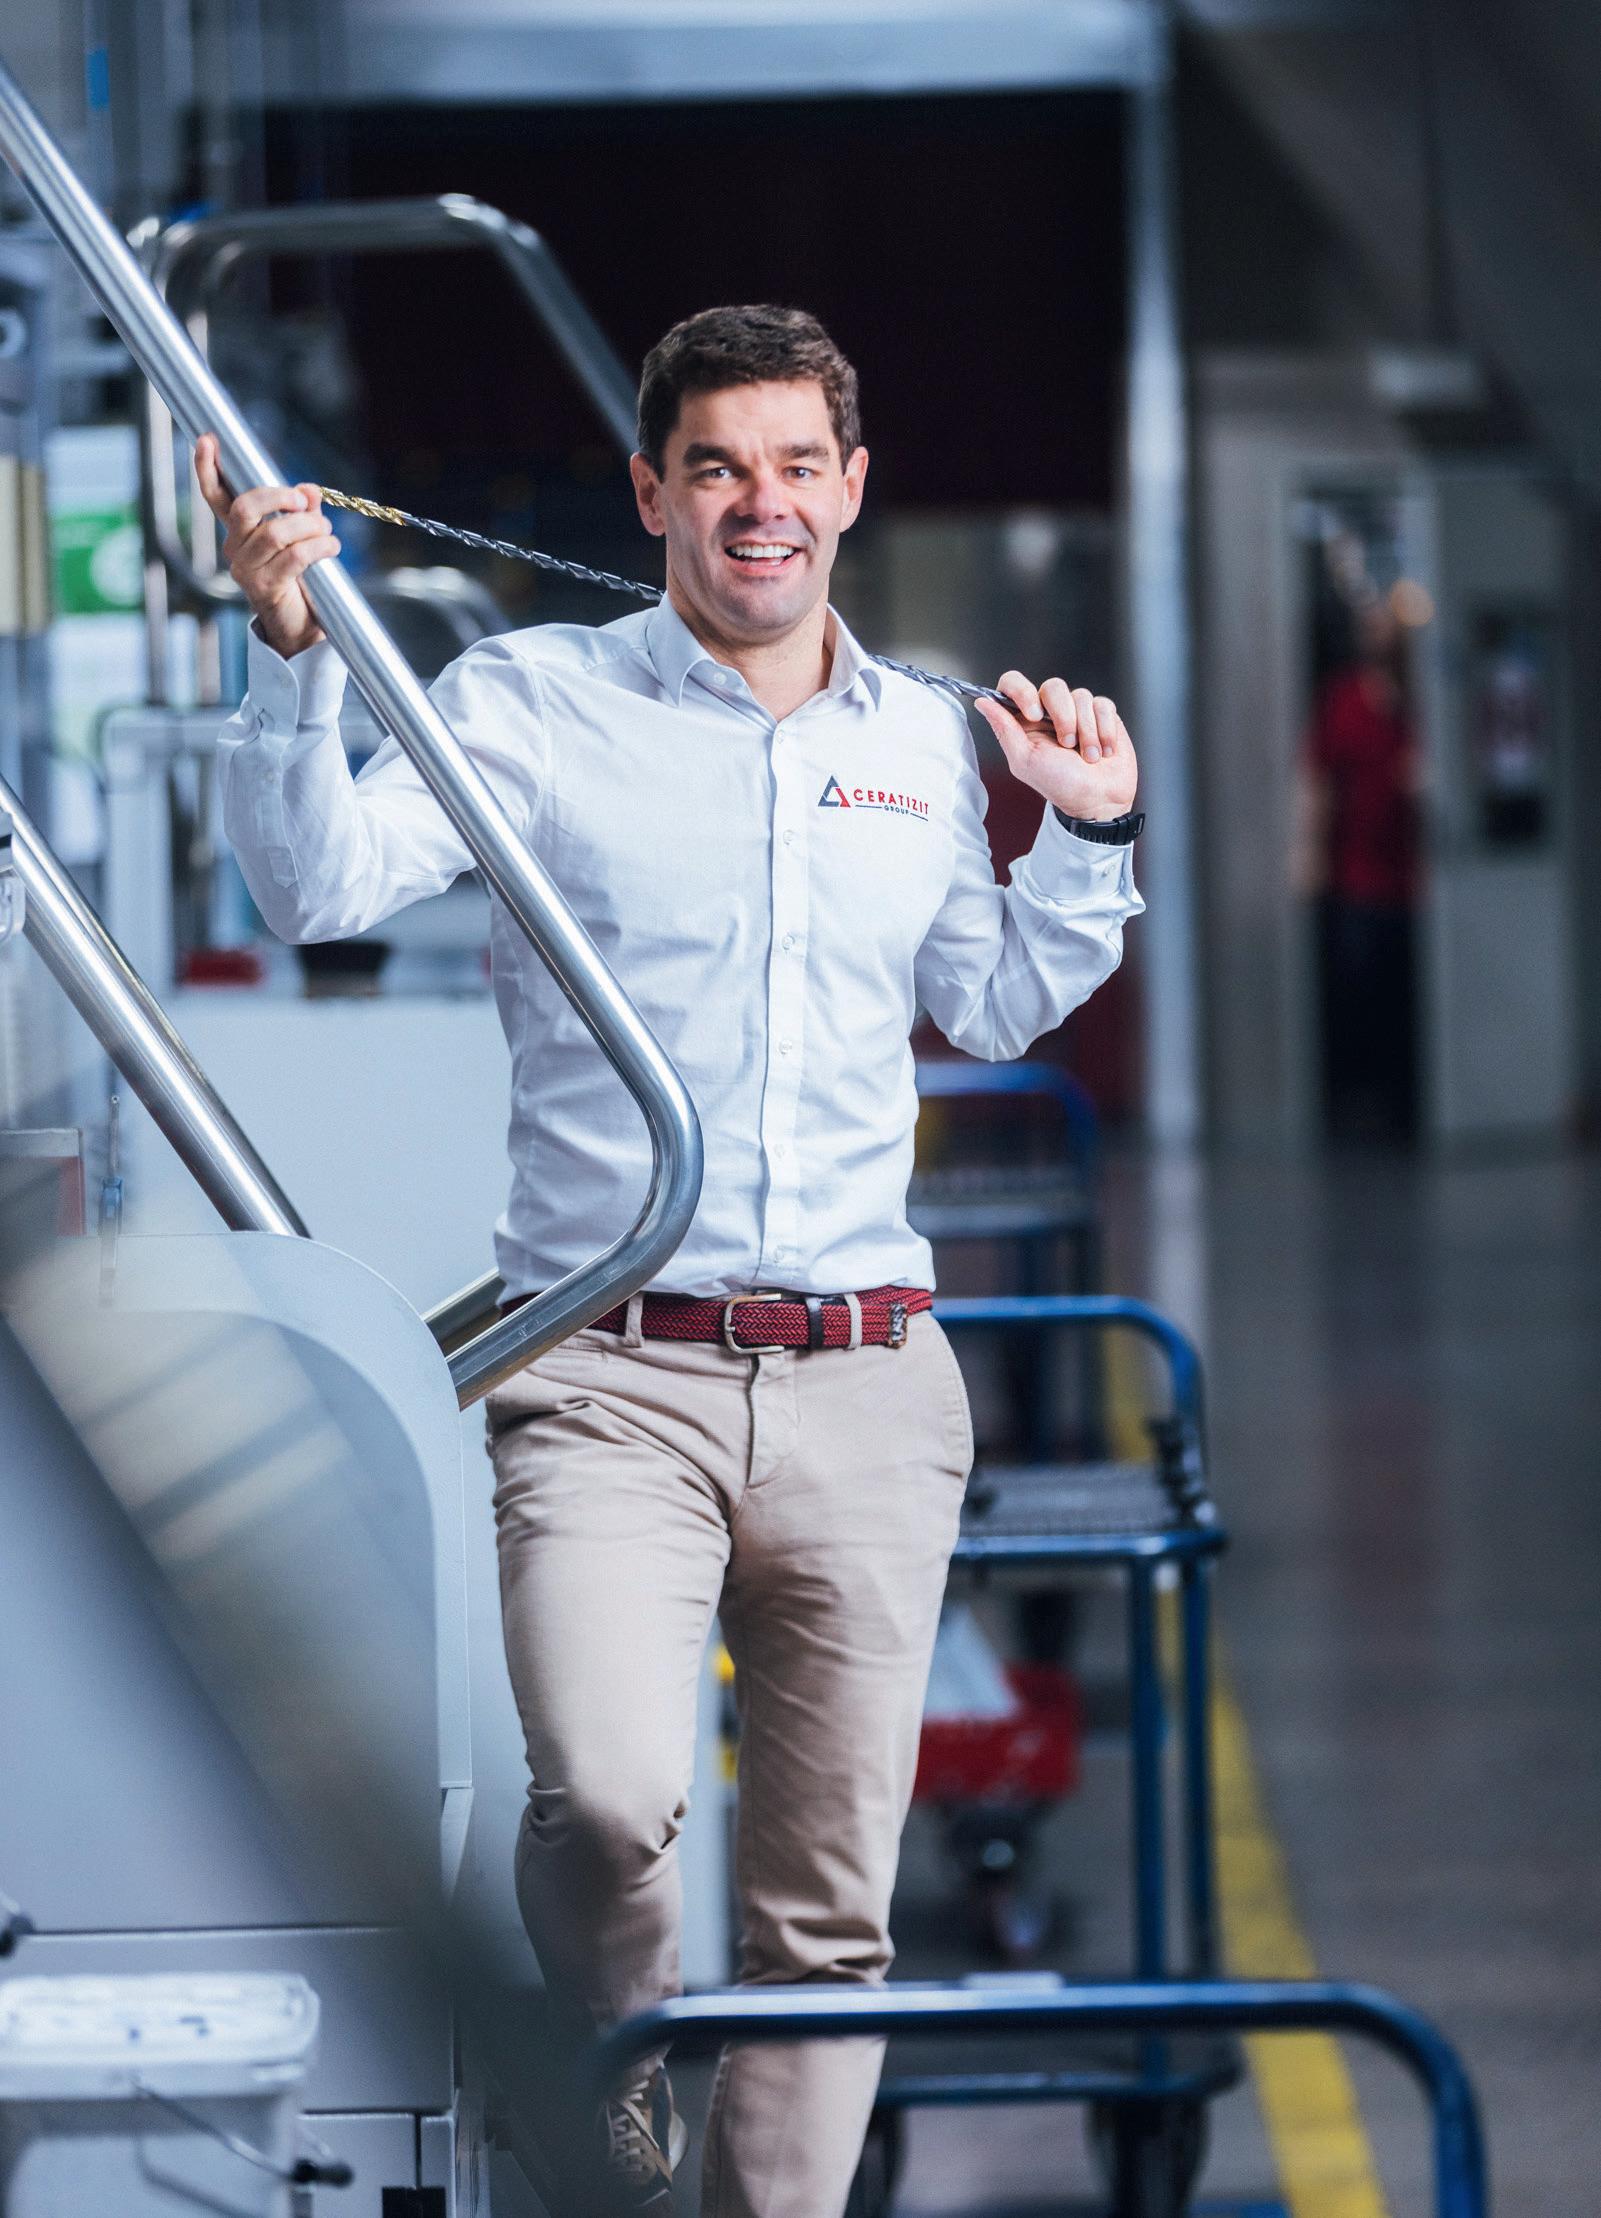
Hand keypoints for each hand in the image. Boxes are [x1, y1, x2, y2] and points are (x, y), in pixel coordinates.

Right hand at [194, 433, 339, 660]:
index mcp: (238, 532)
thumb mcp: (301, 536)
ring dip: (308, 527)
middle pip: (246, 508)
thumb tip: (310, 489)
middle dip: (278, 497)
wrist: (300, 625)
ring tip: (327, 533)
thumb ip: (302, 510)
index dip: (208, 469)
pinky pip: (293, 557)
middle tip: (304, 503)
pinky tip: (331, 547)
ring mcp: (247, 570)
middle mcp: (235, 549)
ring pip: (274, 533)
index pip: (216, 497)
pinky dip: (318, 547)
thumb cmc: (298, 577)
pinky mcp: (266, 587)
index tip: (207, 441)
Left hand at [974, 671, 1138, 822]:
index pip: (1013, 684)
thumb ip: (1004, 729)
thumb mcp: (1025, 761)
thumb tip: (982, 702)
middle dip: (1063, 717)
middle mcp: (1050, 712)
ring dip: (1087, 731)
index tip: (1034, 715)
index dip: (1022, 691)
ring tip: (1088, 756)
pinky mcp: (1102, 714)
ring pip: (1081, 696)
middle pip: (1053, 686)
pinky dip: (1105, 730)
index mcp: (1025, 722)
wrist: (1099, 800)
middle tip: (1066, 744)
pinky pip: (1103, 705)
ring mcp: (1077, 712)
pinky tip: (1104, 750)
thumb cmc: (1061, 785)